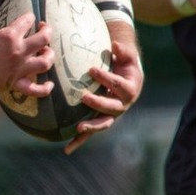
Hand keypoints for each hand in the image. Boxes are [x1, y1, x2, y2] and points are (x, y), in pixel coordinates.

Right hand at [0, 0, 53, 95]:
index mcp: (9, 36)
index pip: (27, 21)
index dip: (29, 18)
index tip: (28, 19)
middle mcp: (18, 51)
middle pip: (44, 39)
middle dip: (47, 32)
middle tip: (43, 30)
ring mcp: (18, 69)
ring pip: (44, 62)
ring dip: (49, 55)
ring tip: (46, 51)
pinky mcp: (15, 83)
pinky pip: (35, 89)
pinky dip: (45, 88)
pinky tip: (49, 83)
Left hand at [65, 24, 142, 154]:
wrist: (128, 78)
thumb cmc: (125, 65)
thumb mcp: (127, 56)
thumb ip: (124, 51)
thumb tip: (115, 45)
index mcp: (129, 89)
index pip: (118, 85)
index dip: (106, 78)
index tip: (92, 70)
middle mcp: (122, 104)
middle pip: (112, 107)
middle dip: (99, 103)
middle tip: (84, 97)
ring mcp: (111, 115)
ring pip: (103, 124)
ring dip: (91, 128)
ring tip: (78, 129)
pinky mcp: (100, 120)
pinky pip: (90, 133)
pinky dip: (79, 141)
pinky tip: (67, 149)